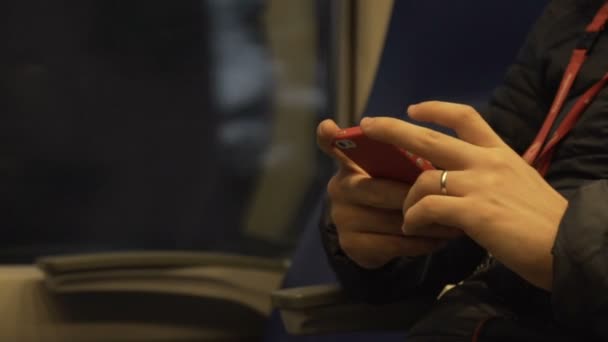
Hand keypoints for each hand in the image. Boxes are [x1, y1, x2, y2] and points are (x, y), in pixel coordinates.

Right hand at [317, 119, 461, 268]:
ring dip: (425, 222)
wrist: (374, 240)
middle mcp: (339, 189)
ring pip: (389, 219)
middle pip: (378, 189)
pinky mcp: (351, 245)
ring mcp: (342, 218)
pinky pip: (392, 244)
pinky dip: (420, 242)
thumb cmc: (392, 195)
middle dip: (415, 196)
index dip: (328, 138)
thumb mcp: (393, 175)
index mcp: (350, 164)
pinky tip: (439, 239)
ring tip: (454, 220)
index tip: (328, 126)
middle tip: (447, 197)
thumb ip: (400, 162)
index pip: (334, 147)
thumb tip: (432, 152)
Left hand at [360, 102, 567, 289]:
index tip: (413, 108)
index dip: (435, 109)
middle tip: (368, 126)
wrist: (570, 246)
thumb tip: (459, 182)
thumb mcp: (520, 184)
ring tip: (407, 217)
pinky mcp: (474, 212)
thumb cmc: (546, 221)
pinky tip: (413, 229)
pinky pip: (427, 209)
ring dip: (407, 200)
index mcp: (499, 152)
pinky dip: (414, 219)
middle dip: (392, 129)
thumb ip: (489, 177)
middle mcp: (486, 162)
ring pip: (423, 181)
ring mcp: (479, 185)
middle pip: (429, 139)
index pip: (465, 117)